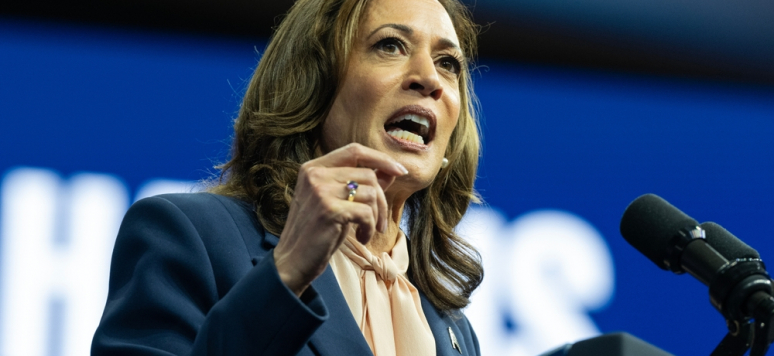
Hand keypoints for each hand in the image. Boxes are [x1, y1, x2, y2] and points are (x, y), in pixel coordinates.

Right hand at [273, 143, 407, 295]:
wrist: (292, 261)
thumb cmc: (317, 232)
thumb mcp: (338, 203)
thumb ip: (360, 184)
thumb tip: (391, 171)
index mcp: (314, 167)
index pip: (355, 150)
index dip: (380, 159)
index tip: (401, 172)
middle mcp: (315, 174)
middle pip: (368, 174)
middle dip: (382, 200)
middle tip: (379, 222)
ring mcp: (320, 191)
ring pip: (371, 193)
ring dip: (376, 216)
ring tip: (367, 231)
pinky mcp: (329, 210)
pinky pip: (366, 213)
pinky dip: (369, 228)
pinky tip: (361, 237)